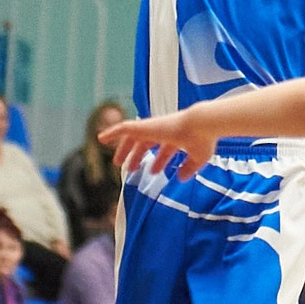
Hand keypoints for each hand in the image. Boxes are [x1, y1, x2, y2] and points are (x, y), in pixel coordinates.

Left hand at [100, 109, 218, 182]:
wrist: (200, 125)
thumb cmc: (202, 140)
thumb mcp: (198, 158)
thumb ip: (189, 167)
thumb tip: (181, 178)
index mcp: (177, 137)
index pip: (165, 149)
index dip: (160, 161)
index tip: (154, 171)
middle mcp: (164, 130)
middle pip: (146, 142)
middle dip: (138, 155)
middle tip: (131, 168)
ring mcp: (153, 127)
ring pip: (133, 136)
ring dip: (124, 149)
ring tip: (116, 162)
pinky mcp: (144, 126)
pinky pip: (123, 127)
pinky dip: (112, 132)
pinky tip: (101, 138)